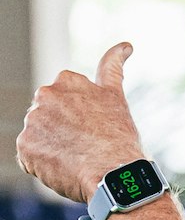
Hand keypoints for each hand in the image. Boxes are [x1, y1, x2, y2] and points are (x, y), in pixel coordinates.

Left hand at [16, 44, 143, 203]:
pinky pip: (30, 156)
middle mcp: (46, 95)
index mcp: (68, 80)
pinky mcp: (24, 144)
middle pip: (49, 114)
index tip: (92, 126)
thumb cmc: (120, 139)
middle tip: (86, 145)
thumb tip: (126, 45)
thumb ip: (113, 68)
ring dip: (53, 145)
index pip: (65, 96)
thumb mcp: (117, 97)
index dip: (79, 114)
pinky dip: (43, 163)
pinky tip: (64, 167)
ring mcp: (34, 120)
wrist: (114, 174)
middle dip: (62, 127)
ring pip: (40, 135)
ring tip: (77, 158)